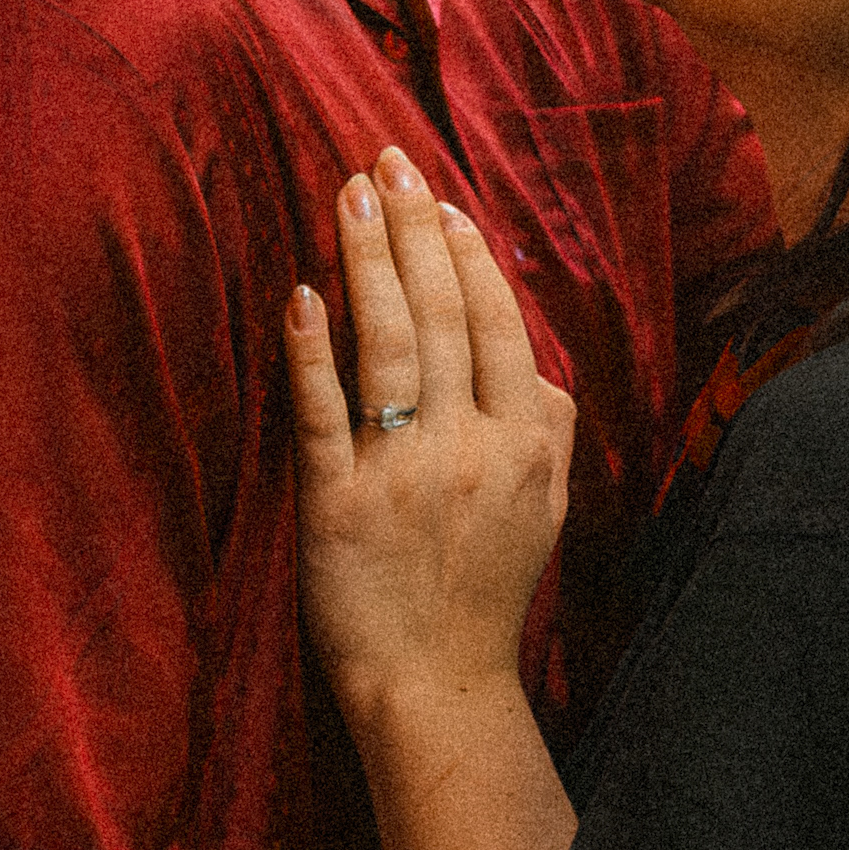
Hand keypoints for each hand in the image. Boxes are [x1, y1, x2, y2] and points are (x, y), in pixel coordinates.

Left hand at [288, 148, 575, 722]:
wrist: (438, 687)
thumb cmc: (486, 592)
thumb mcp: (545, 506)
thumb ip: (545, 425)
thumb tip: (532, 354)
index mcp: (526, 443)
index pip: (499, 326)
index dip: (469, 257)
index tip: (442, 203)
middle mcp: (470, 449)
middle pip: (444, 318)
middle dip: (414, 231)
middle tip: (388, 162)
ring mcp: (402, 475)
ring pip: (389, 346)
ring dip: (368, 263)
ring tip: (349, 196)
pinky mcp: (337, 507)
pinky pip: (322, 414)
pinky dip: (312, 351)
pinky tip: (303, 297)